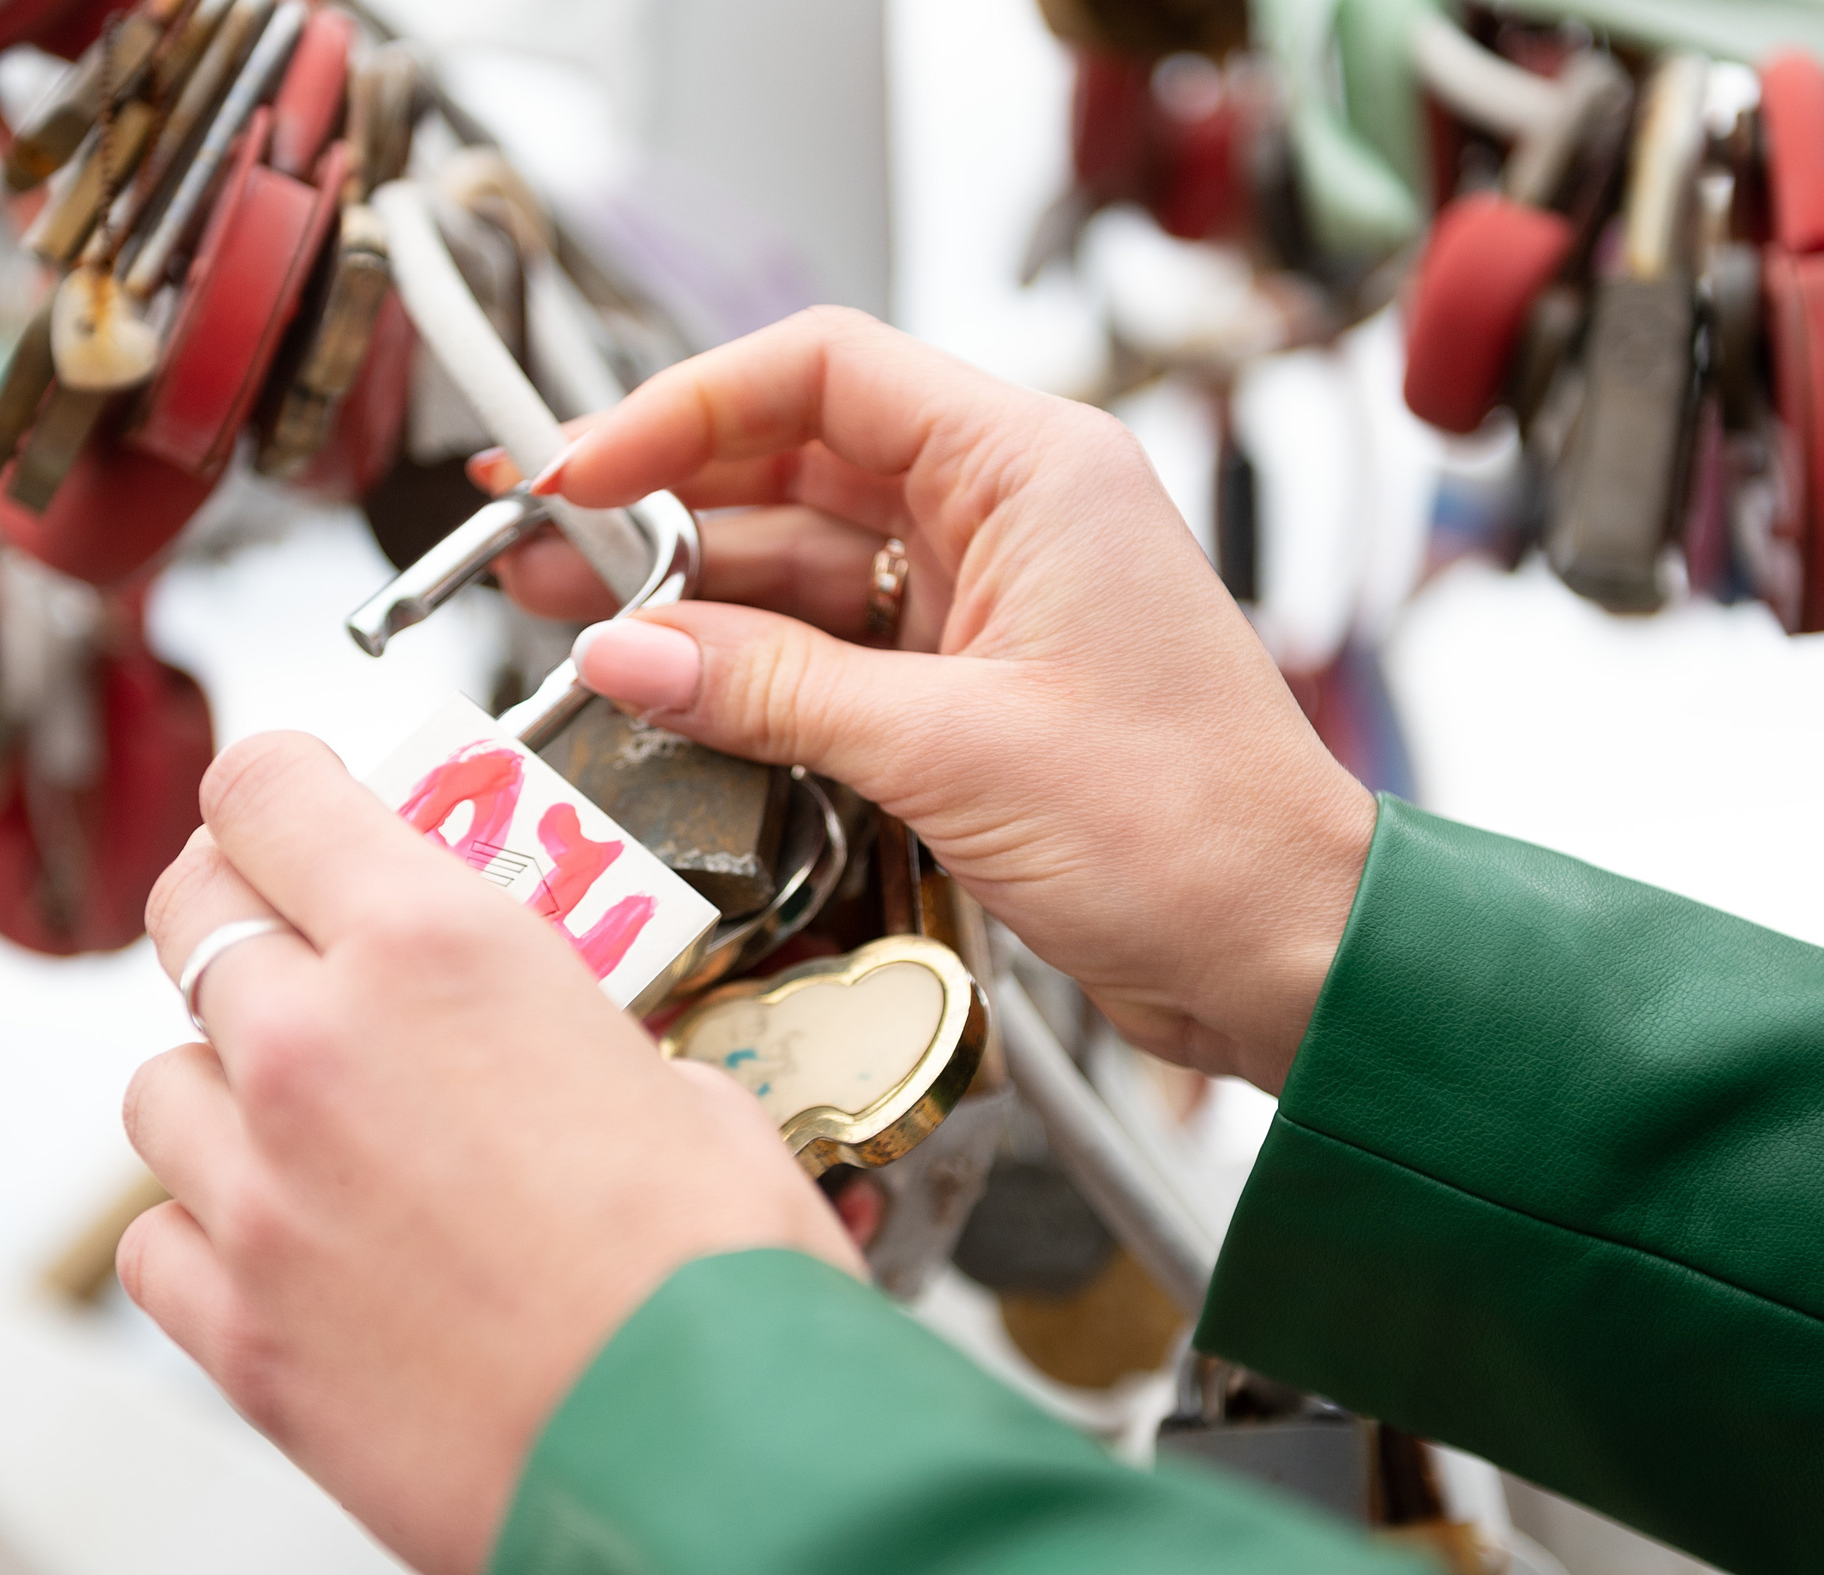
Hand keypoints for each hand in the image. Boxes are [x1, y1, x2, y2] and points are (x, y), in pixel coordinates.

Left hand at [123, 733, 860, 1574]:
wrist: (707, 1475)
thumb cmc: (722, 1291)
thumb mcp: (687, 1091)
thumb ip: (571, 1039)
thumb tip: (554, 1052)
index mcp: (437, 953)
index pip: (272, 791)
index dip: (277, 782)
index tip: (290, 795)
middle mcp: (316, 1053)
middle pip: (191, 914)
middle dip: (240, 905)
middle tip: (297, 931)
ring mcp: (260, 1197)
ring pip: (158, 1082)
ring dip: (222, 1078)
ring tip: (312, 1113)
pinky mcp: (240, 1332)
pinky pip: (159, 1237)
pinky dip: (205, 1225)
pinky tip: (288, 1239)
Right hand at [477, 308, 1372, 1090]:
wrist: (1284, 952)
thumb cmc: (1194, 833)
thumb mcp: (951, 750)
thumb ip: (770, 691)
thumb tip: (623, 652)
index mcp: (1031, 469)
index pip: (822, 373)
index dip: (682, 408)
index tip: (581, 467)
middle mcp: (1007, 515)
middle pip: (795, 465)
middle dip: (661, 503)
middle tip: (539, 544)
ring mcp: (986, 603)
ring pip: (802, 564)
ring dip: (689, 594)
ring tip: (569, 623)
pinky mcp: (970, 689)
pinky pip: (831, 650)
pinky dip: (748, 669)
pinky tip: (665, 689)